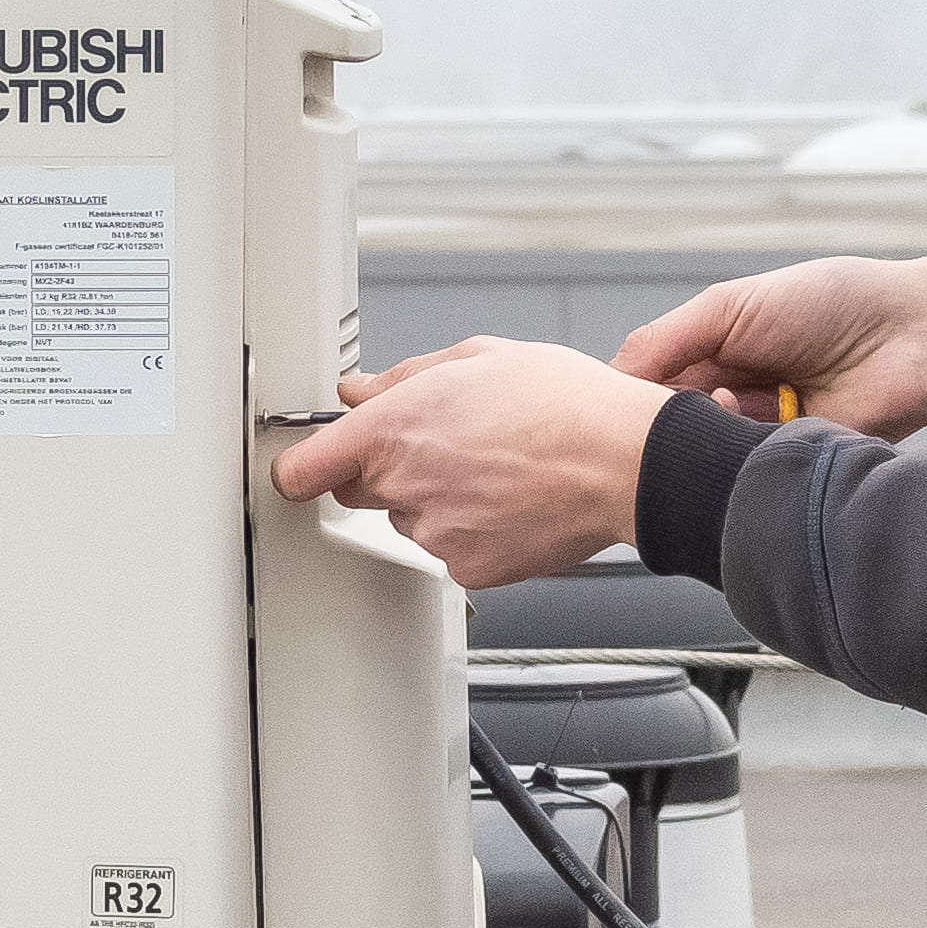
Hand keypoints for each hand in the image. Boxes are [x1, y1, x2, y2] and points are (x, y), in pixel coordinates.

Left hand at [265, 338, 670, 587]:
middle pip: (359, 489)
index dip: (301, 465)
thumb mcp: (478, 359)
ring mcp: (436, 534)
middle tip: (444, 445)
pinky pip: (451, 549)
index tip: (304, 464)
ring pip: (412, 518)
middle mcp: (406, 485)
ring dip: (437, 498)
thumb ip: (403, 376)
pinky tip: (509, 501)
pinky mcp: (468, 568)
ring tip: (496, 469)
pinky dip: (472, 530)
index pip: (303, 469)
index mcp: (395, 429)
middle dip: (386, 468)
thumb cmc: (566, 406)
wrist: (625, 462)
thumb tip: (361, 388)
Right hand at [615, 251, 926, 436]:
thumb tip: (611, 375)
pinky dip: (744, 457)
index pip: (651, 386)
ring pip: (706, 455)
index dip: (634, 397)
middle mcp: (734, 396)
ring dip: (711, 434)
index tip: (622, 404)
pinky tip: (758, 431)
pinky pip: (746, 475)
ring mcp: (761, 433)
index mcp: (715, 354)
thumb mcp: (732, 305)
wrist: (911, 339)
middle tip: (687, 402)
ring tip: (736, 405)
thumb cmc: (834, 304)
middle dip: (671, 420)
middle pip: (672, 426)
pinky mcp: (789, 465)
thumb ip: (665, 339)